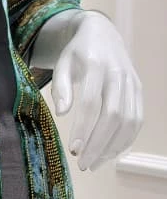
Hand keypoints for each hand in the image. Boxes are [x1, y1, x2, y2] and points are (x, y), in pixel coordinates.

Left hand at [50, 11, 143, 170]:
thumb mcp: (62, 63)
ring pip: (128, 121)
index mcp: (96, 65)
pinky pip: (137, 119)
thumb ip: (60, 87)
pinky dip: (126, 140)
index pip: (91, 103)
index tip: (73, 149)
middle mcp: (118, 74)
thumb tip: (61, 114)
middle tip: (83, 164)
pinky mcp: (139, 90)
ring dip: (113, 146)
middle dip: (98, 144)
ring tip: (94, 163)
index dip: (83, 128)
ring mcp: (132, 83)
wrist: (102, 34)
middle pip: (113, 116)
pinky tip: (110, 153)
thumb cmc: (77, 53)